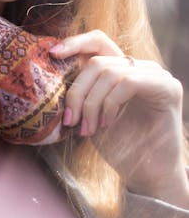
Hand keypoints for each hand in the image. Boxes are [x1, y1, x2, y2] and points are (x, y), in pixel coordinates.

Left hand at [50, 30, 188, 207]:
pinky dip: (110, 105)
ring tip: (88, 129)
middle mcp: (142, 67)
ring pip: (109, 72)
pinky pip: (127, 83)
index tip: (52, 55)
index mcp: (123, 69)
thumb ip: (82, 93)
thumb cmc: (119, 147)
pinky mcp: (167, 88)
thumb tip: (50, 76)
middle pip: (96, 61)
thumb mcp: (91, 114)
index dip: (74, 43)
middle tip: (69, 119)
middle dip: (76, 91)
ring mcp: (156, 75)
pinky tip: (106, 125)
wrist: (149, 176)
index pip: (98, 42)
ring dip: (91, 104)